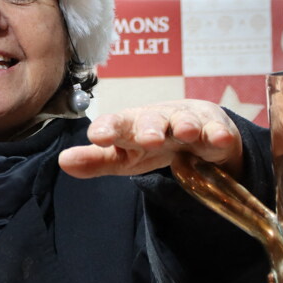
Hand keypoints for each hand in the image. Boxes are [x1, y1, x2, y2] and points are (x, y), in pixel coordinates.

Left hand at [58, 100, 243, 178]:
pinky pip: (217, 131)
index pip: (117, 125)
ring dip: (184, 126)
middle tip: (146, 139)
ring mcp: (187, 123)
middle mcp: (158, 120)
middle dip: (149, 128)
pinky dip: (218, 134)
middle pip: (152, 121)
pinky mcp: (215, 130)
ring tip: (184, 133)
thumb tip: (63, 162)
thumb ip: (97, 161)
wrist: (197, 129)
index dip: (108, 129)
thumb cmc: (153, 143)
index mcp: (131, 126)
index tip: (97, 136)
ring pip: (185, 122)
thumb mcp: (125, 156)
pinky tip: (219, 138)